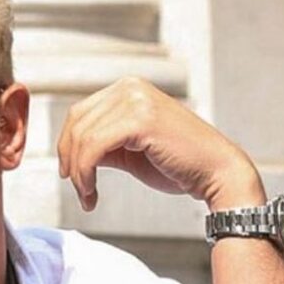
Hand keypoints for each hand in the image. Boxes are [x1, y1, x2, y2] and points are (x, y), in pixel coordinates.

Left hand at [56, 77, 265, 211]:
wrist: (216, 173)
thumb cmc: (179, 165)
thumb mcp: (131, 150)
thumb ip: (104, 144)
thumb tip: (72, 154)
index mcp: (128, 89)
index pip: (80, 113)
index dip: (67, 145)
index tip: (69, 174)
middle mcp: (130, 88)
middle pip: (77, 123)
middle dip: (70, 160)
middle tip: (78, 189)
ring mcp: (136, 100)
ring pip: (83, 137)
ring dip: (78, 173)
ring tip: (87, 196)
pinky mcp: (141, 120)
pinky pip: (94, 148)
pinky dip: (85, 174)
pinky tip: (92, 193)